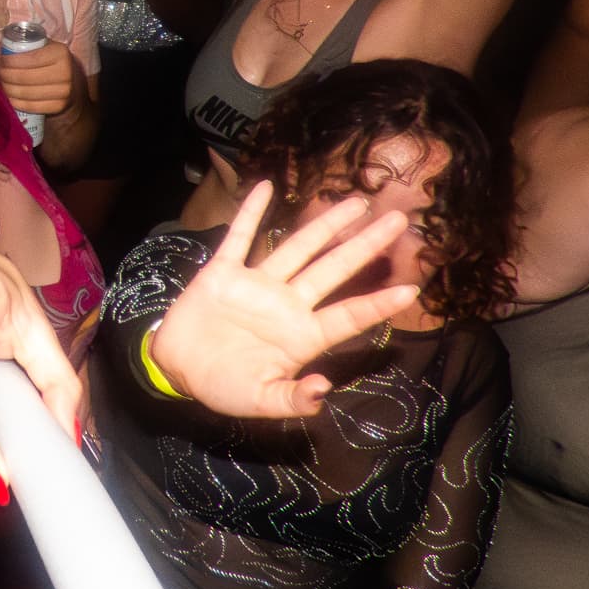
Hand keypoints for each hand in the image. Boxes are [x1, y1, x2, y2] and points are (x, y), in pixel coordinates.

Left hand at [0, 38, 77, 116]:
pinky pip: (30, 106)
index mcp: (60, 53)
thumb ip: (28, 46)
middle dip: (6, 75)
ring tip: (3, 83)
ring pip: (25, 93)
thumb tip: (1, 47)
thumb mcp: (45, 48)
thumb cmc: (51, 62)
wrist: (72, 83)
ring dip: (8, 89)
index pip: (30, 58)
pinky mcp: (59, 106)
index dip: (11, 61)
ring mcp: (63, 92)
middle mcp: (65, 72)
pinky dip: (16, 102)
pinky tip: (10, 96)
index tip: (1, 60)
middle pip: (25, 77)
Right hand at [150, 181, 419, 417]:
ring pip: (299, 247)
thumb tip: (321, 390)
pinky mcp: (224, 272)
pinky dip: (251, 212)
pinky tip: (266, 187)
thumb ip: (291, 399)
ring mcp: (258, 285)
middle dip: (365, 245)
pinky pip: (240, 237)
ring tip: (357, 201)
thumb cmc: (224, 387)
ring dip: (326, 224)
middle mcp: (287, 304)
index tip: (411, 290)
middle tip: (398, 220)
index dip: (377, 304)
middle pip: (334, 269)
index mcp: (301, 335)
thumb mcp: (260, 402)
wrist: (178, 368)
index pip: (347, 316)